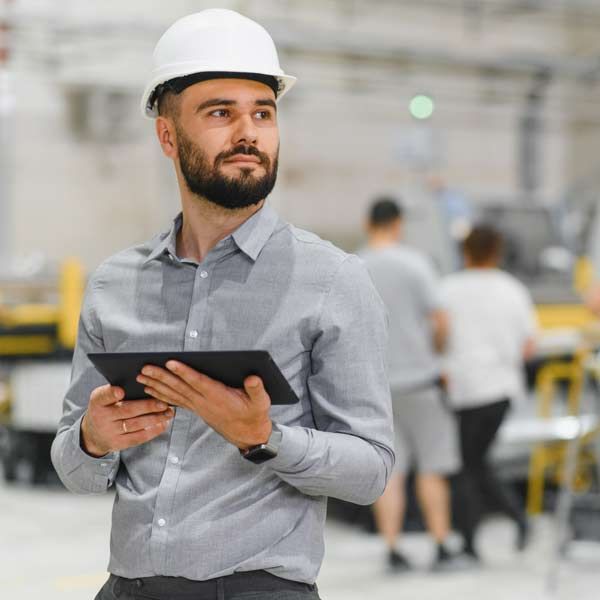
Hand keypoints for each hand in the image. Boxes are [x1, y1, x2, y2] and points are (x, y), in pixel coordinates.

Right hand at [81, 384, 173, 457]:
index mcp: (98, 401)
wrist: (93, 434)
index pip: (103, 396)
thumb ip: (117, 391)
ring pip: (135, 424)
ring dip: (155, 418)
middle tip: (164, 403)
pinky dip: (152, 431)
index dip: (111, 393)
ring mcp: (109, 432)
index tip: (120, 391)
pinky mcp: (118, 443)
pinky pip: (138, 437)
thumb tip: (145, 383)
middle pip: (126, 410)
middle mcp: (101, 417)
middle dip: (147, 407)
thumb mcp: (104, 398)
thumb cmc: (106, 409)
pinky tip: (163, 424)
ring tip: (168, 413)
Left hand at [136, 361, 271, 449]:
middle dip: (161, 377)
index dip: (184, 372)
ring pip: (174, 395)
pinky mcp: (197, 409)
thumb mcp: (261, 402)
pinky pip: (176, 401)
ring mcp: (199, 407)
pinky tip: (151, 389)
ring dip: (156, 386)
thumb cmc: (254, 414)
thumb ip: (257, 389)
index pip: (198, 382)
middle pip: (180, 388)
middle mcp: (205, 402)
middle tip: (144, 368)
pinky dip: (162, 395)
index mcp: (219, 397)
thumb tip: (253, 378)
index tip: (170, 363)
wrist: (249, 435)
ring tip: (141, 377)